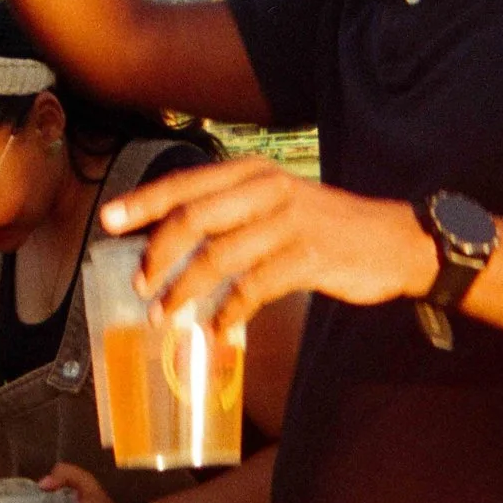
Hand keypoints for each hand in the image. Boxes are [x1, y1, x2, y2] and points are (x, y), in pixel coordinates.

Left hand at [98, 158, 436, 333]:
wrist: (395, 241)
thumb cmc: (325, 226)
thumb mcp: (277, 203)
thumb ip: (230, 213)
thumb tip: (166, 239)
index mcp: (255, 172)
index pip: (186, 184)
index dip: (143, 203)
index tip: (107, 221)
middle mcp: (269, 189)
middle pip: (194, 219)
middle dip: (157, 255)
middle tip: (138, 286)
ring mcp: (290, 223)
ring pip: (218, 257)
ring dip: (184, 292)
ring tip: (164, 317)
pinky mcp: (309, 257)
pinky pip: (253, 289)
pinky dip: (228, 313)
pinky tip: (216, 330)